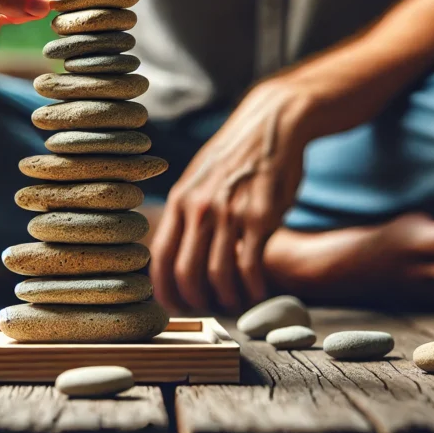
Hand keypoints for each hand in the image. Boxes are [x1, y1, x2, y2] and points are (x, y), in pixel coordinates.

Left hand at [150, 79, 317, 313]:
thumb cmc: (237, 156)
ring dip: (228, 299)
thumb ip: (187, 211)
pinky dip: (253, 289)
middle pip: (186, 273)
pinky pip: (250, 267)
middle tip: (209, 309)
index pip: (160, 257)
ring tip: (237, 304)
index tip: (176, 305)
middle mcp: (199, 208)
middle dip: (197, 301)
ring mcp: (229, 213)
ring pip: (218, 275)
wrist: (273, 123)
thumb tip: (175, 250)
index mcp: (180, 200)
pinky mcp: (261, 217)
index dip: (165, 290)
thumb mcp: (199, 177)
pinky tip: (258, 293)